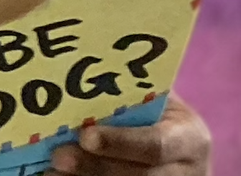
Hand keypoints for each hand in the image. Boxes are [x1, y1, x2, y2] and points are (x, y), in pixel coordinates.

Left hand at [49, 96, 210, 175]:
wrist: (183, 152)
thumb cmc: (162, 116)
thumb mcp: (160, 103)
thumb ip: (132, 95)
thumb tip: (79, 74)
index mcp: (189, 139)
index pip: (156, 144)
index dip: (121, 142)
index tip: (85, 135)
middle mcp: (185, 171)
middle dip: (95, 167)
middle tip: (58, 157)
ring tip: (51, 171)